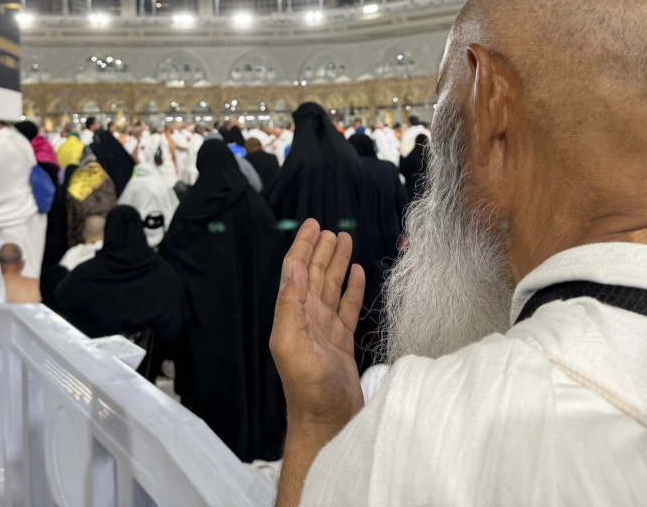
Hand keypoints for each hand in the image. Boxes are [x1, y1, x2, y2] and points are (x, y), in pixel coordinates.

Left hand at [270, 219, 365, 429]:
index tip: (311, 225)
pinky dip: (351, 289)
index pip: (296, 272)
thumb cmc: (308, 390)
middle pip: (313, 275)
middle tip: (328, 229)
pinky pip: (347, 308)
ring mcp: (325, 330)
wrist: (328, 422)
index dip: (302, 247)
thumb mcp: (293, 344)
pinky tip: (356, 274)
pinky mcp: (342, 342)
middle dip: (320, 250)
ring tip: (343, 241)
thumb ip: (290, 305)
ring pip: (331, 287)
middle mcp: (307, 319)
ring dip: (336, 264)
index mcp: (293, 315)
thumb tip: (292, 266)